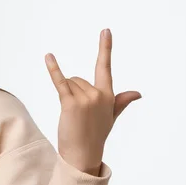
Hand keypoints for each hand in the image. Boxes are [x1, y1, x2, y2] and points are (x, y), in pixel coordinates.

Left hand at [45, 29, 140, 174]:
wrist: (83, 154)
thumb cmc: (95, 134)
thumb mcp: (110, 116)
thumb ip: (121, 101)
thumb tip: (137, 93)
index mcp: (108, 95)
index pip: (105, 67)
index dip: (105, 48)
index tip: (105, 31)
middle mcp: (98, 94)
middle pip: (76, 79)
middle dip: (73, 92)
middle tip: (77, 114)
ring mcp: (85, 98)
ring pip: (67, 83)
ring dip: (66, 96)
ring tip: (72, 115)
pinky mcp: (70, 103)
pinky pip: (60, 82)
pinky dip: (53, 69)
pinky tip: (48, 56)